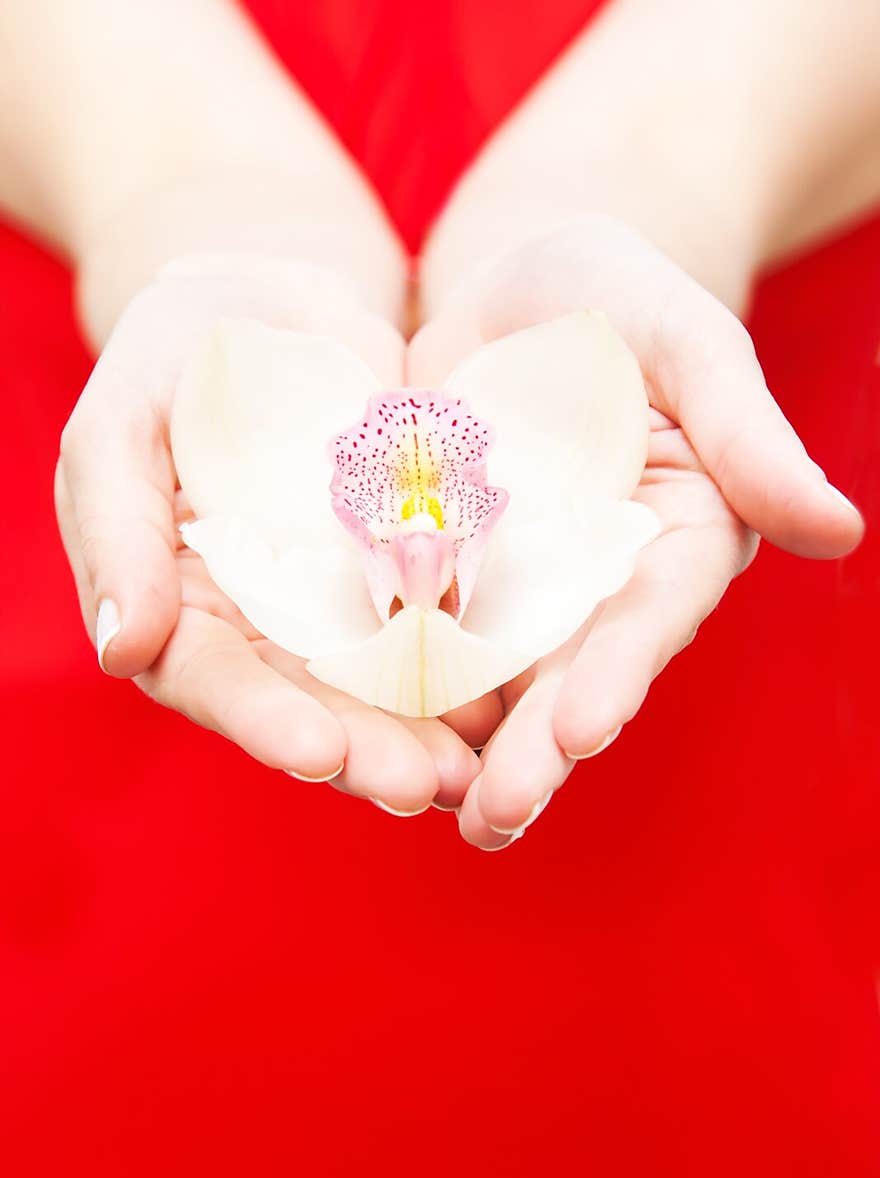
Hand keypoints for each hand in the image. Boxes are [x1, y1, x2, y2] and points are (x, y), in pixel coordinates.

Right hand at [56, 257, 479, 812]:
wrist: (279, 304)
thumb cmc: (177, 352)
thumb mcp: (122, 420)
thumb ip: (116, 530)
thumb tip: (123, 654)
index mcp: (179, 608)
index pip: (211, 679)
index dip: (261, 719)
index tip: (319, 752)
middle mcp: (261, 630)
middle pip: (310, 707)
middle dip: (367, 751)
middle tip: (423, 785)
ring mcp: (338, 612)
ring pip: (383, 691)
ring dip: (429, 735)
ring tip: (479, 771)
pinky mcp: (408, 579)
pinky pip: (444, 631)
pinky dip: (476, 670)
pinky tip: (516, 701)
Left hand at [410, 216, 863, 847]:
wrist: (513, 291)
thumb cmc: (620, 299)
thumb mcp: (687, 344)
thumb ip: (749, 438)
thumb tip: (841, 533)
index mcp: (672, 544)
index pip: (648, 618)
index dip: (618, 673)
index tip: (585, 730)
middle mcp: (596, 588)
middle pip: (566, 674)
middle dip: (533, 747)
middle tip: (494, 817)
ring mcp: (514, 590)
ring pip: (488, 678)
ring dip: (461, 747)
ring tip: (425, 809)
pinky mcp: (438, 573)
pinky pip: (409, 630)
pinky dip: (387, 681)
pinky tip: (354, 732)